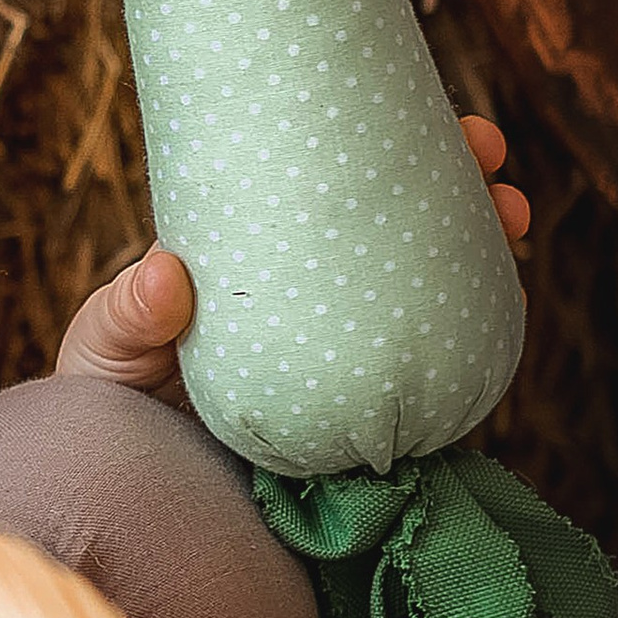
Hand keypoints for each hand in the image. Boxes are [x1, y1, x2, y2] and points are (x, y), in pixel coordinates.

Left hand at [56, 116, 531, 392]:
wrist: (123, 501)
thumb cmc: (104, 402)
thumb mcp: (105, 348)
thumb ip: (128, 317)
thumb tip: (167, 274)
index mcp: (255, 261)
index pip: (323, 188)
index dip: (381, 146)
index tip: (433, 117)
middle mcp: (310, 301)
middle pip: (392, 228)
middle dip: (454, 183)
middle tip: (492, 158)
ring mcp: (343, 356)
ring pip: (424, 293)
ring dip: (478, 251)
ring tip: (513, 221)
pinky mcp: (362, 421)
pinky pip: (423, 378)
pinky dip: (466, 345)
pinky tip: (502, 314)